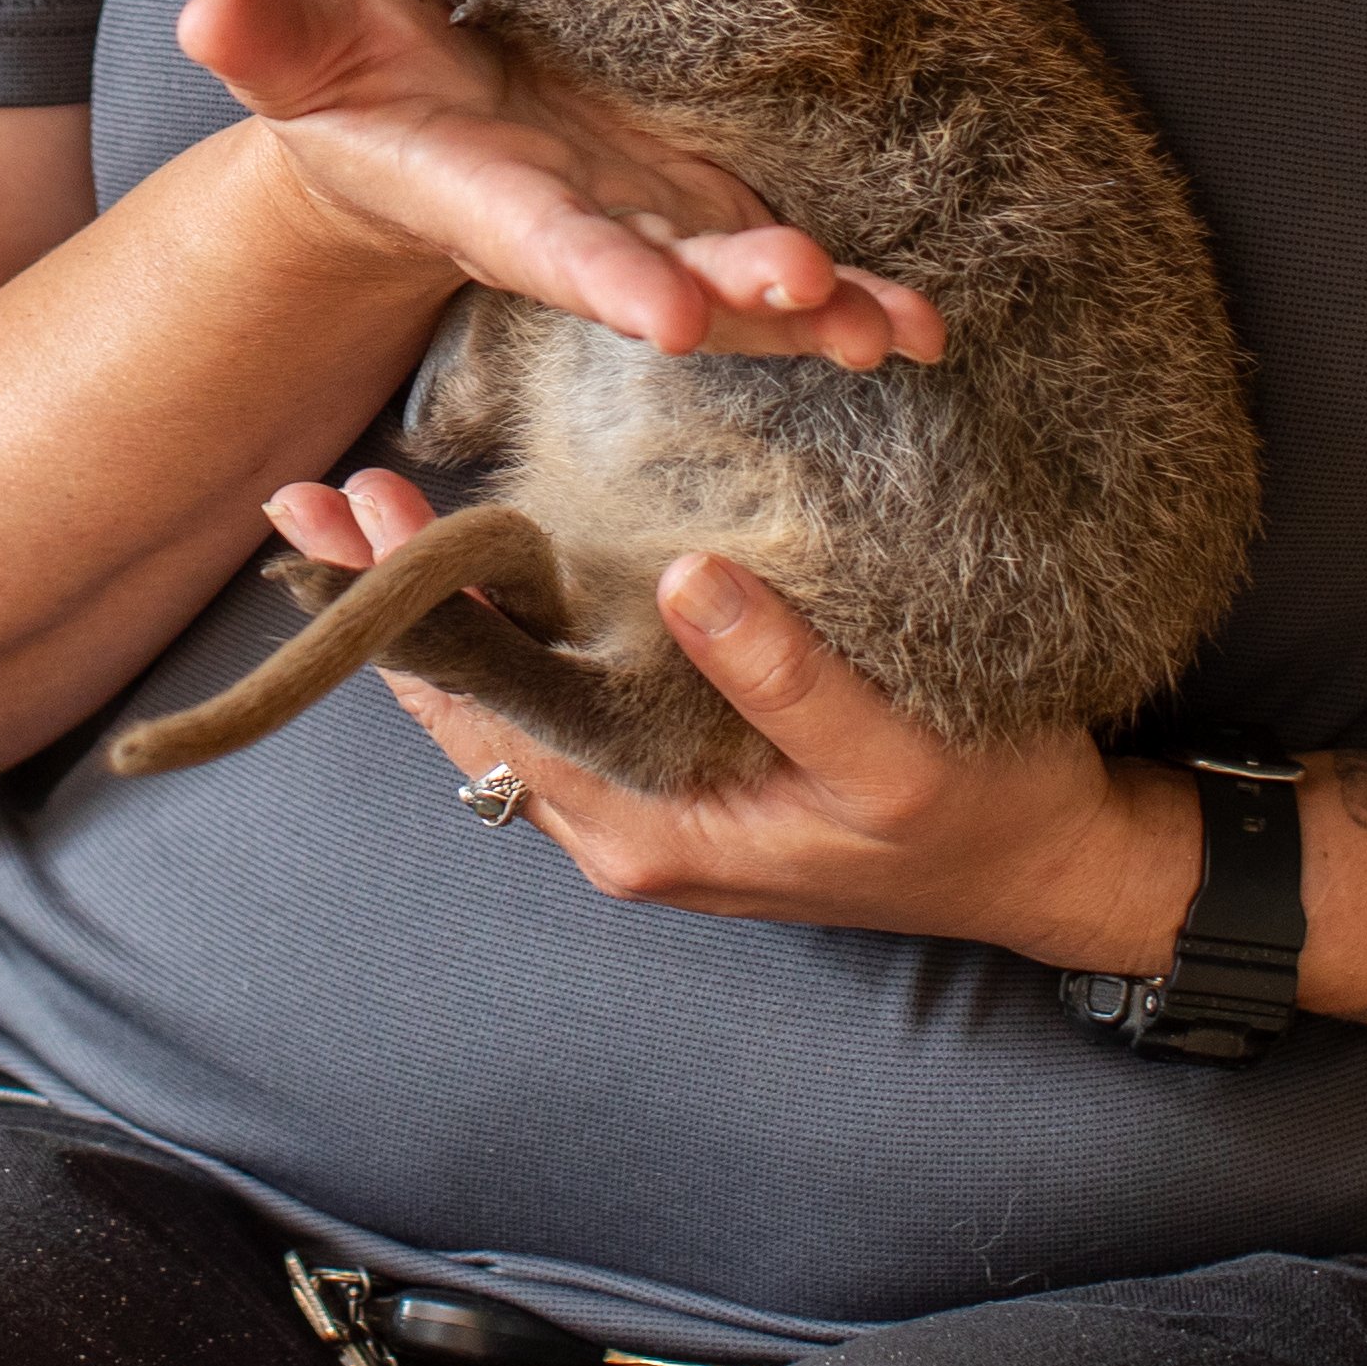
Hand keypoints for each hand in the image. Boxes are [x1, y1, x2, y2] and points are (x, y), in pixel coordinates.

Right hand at [179, 0, 946, 368]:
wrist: (411, 94)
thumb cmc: (352, 65)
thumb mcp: (306, 36)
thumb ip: (270, 36)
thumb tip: (207, 13)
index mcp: (491, 197)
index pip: (550, 243)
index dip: (606, 276)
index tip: (664, 314)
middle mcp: (584, 228)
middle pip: (669, 277)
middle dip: (738, 297)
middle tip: (811, 295)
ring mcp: (654, 223)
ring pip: (743, 287)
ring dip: (817, 310)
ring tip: (894, 328)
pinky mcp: (708, 203)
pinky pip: (790, 260)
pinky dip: (857, 294)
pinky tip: (927, 321)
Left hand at [264, 472, 1190, 966]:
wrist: (1057, 868)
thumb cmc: (981, 819)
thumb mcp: (894, 753)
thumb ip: (786, 675)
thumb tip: (687, 579)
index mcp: (647, 826)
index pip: (488, 709)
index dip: (408, 616)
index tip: (344, 522)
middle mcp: (622, 823)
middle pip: (472, 699)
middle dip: (389, 603)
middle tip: (310, 497)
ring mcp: (648, 800)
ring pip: (512, 694)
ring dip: (444, 604)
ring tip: (375, 506)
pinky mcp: (682, 769)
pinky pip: (569, 691)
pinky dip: (519, 619)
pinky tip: (500, 549)